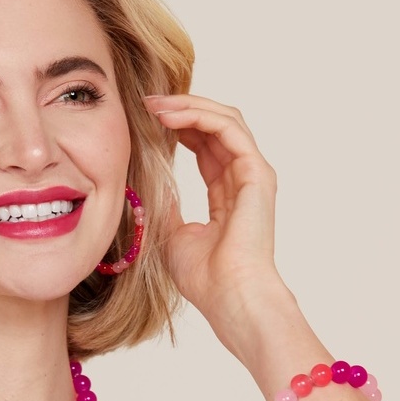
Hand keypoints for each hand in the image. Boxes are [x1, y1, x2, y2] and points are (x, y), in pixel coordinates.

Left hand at [144, 94, 284, 337]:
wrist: (228, 296)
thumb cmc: (204, 277)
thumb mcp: (170, 233)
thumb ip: (164, 205)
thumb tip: (144, 183)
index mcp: (226, 193)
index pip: (204, 146)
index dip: (178, 127)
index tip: (146, 119)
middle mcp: (243, 178)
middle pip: (215, 126)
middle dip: (181, 109)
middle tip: (147, 103)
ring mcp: (253, 174)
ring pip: (224, 119)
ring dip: (188, 106)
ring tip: (155, 105)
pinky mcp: (256, 173)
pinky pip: (228, 129)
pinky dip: (199, 115)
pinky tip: (170, 116)